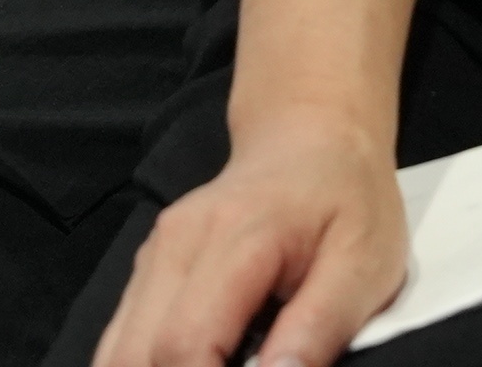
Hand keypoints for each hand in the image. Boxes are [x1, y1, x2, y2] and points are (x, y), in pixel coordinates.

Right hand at [92, 108, 409, 366]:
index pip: (186, 345)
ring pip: (117, 352)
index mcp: (235, 240)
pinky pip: (123, 340)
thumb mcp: (364, 263)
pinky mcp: (149, 272)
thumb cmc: (346, 199)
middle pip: (136, 357)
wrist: (310, 137)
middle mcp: (176, 246)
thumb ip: (319, 328)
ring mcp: (154, 256)